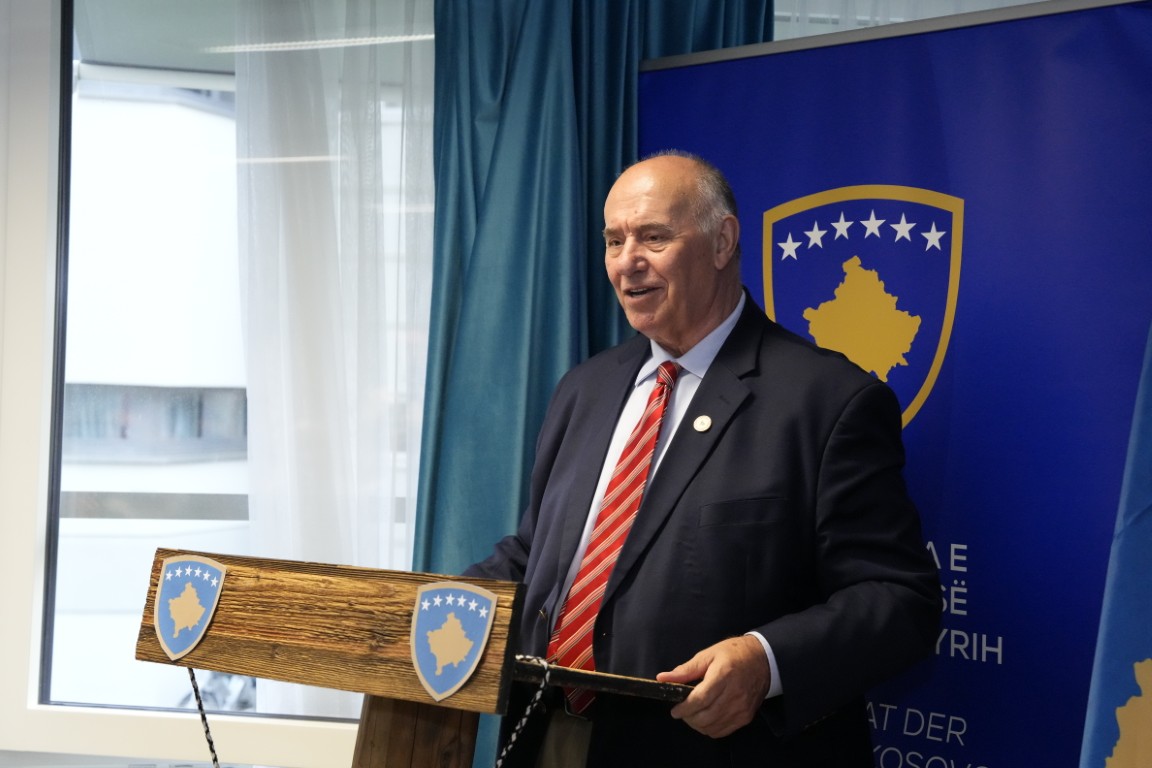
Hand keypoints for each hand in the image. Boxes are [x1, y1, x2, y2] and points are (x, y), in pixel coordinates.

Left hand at [656, 635, 771, 737]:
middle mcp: (734, 694)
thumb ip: (685, 670)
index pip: (700, 699)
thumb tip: (663, 678)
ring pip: (713, 727)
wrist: (763, 660)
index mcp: (723, 676)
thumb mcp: (708, 655)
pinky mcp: (746, 717)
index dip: (684, 708)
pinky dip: (710, 728)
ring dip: (698, 724)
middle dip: (688, 718)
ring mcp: (742, 708)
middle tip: (682, 711)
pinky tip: (706, 718)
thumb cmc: (733, 654)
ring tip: (692, 714)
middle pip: (705, 716)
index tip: (675, 710)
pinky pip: (723, 731)